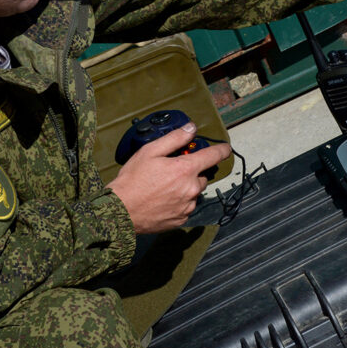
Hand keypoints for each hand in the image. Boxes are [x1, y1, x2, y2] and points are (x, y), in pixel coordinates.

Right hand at [106, 122, 231, 234]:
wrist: (121, 211)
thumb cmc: (133, 180)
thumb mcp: (150, 151)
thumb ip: (174, 139)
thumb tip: (190, 128)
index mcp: (186, 169)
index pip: (214, 156)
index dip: (221, 150)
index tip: (225, 148)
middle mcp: (191, 188)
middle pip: (202, 175)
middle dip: (191, 171)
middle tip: (172, 170)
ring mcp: (187, 206)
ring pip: (194, 192)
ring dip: (186, 187)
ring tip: (164, 186)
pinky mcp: (181, 218)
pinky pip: (187, 206)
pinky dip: (180, 201)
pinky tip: (163, 199)